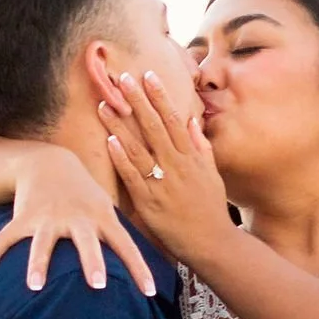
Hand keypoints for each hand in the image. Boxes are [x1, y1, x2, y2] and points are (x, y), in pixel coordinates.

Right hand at [0, 144, 154, 294]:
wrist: (50, 162)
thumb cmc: (85, 195)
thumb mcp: (107, 209)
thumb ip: (120, 237)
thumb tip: (144, 266)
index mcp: (101, 218)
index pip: (126, 245)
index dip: (139, 268)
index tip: (150, 293)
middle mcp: (76, 219)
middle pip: (87, 242)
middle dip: (91, 262)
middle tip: (97, 285)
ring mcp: (48, 218)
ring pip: (43, 243)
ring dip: (39, 264)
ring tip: (35, 286)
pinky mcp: (24, 218)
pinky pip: (5, 238)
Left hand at [101, 68, 237, 265]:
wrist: (213, 243)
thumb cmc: (211, 209)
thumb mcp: (212, 174)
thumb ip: (202, 147)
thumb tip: (192, 122)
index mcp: (191, 156)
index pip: (173, 118)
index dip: (159, 96)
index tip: (147, 75)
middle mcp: (177, 165)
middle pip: (154, 126)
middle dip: (137, 100)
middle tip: (122, 78)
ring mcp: (162, 182)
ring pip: (138, 147)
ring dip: (121, 124)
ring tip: (105, 104)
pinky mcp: (149, 201)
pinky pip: (133, 176)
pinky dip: (122, 158)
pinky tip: (110, 141)